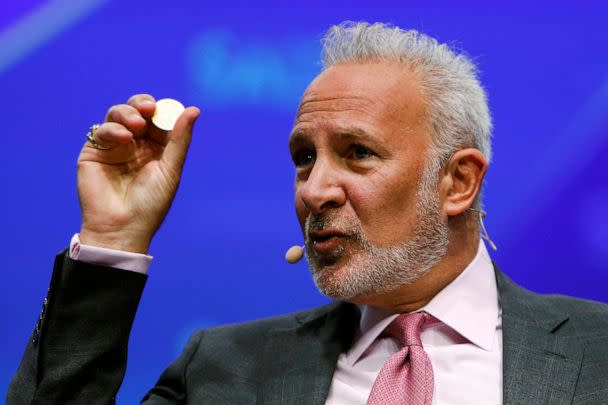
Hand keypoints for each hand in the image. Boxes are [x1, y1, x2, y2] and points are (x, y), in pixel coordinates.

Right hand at [77, 94, 199, 252]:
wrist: (122, 227)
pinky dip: (113, 129)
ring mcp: (114, 146)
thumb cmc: (151, 204)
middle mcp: (135, 144)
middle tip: (148, 109)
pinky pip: (101, 131)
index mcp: (156, 148)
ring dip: (127, 113)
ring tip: (136, 125)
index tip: (164, 109)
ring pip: (118, 115)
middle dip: (142, 104)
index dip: (162, 109)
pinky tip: (124, 139)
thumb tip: (195, 109)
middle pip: (137, 111)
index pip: (159, 118)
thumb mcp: (170, 169)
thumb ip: (180, 139)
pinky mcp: (94, 152)